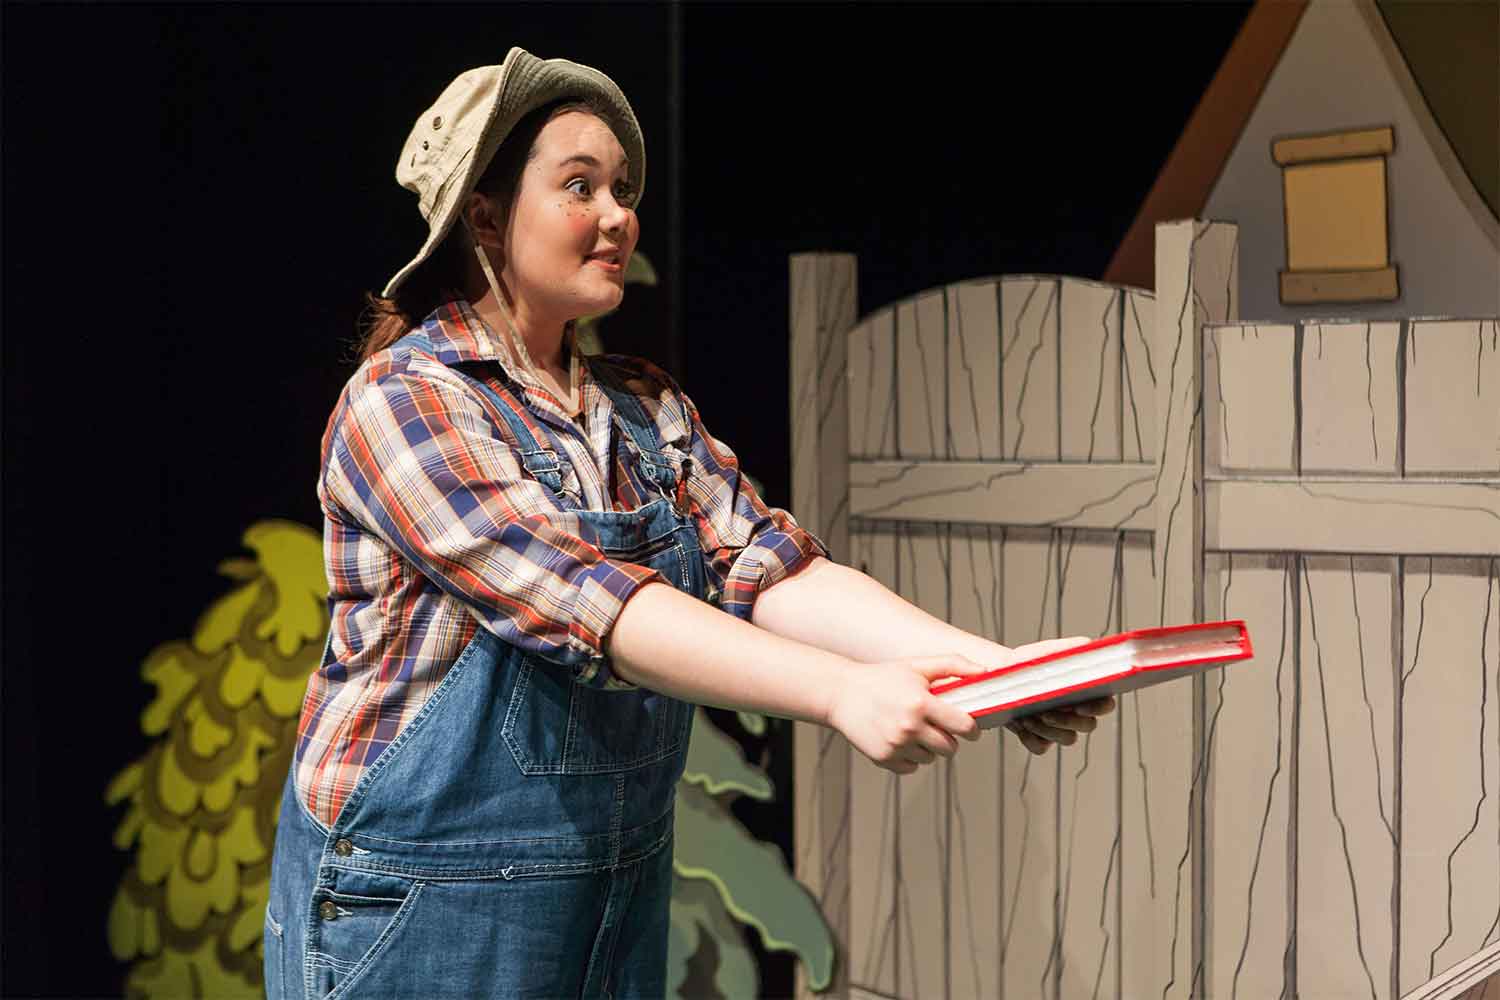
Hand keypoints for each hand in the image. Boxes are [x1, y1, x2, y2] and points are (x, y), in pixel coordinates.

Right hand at [826, 654, 987, 774]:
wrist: (841, 694)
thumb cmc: (883, 677)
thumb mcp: (917, 666)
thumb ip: (953, 665)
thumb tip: (985, 672)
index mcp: (922, 703)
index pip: (964, 727)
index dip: (971, 729)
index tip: (968, 727)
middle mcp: (910, 727)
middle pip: (950, 748)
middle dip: (948, 738)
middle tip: (936, 726)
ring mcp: (896, 745)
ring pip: (930, 759)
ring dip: (928, 748)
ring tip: (912, 729)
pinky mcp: (884, 758)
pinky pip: (911, 767)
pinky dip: (909, 757)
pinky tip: (898, 738)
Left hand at [997, 636, 1118, 754]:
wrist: (1000, 675)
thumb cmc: (1031, 662)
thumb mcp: (1050, 651)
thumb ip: (1072, 648)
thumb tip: (1088, 645)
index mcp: (1085, 691)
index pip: (1105, 704)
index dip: (1099, 708)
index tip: (1080, 705)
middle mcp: (1077, 713)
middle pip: (1088, 726)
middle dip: (1068, 721)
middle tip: (1045, 712)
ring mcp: (1059, 728)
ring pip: (1067, 738)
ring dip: (1048, 730)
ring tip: (1027, 717)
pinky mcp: (1040, 738)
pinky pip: (1040, 747)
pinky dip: (1030, 738)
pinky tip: (1019, 725)